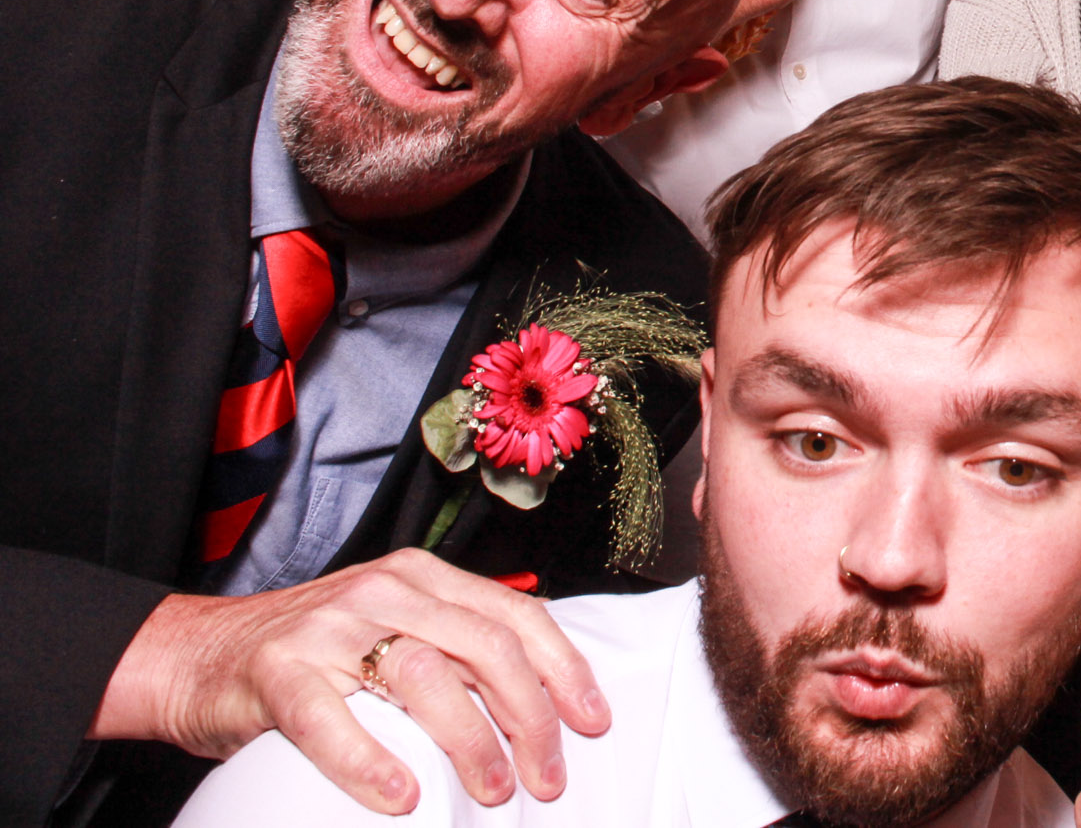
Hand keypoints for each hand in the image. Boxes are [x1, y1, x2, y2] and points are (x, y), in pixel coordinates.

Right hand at [93, 549, 606, 814]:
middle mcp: (383, 591)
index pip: (515, 615)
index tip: (592, 721)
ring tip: (494, 791)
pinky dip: (370, 760)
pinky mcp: (275, 670)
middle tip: (547, 776)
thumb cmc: (310, 654)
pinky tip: (401, 796)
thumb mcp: (393, 630)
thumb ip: (455, 648)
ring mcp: (328, 627)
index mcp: (421, 578)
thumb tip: (539, 700)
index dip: (563, 669)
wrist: (194, 653)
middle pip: (484, 645)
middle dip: (530, 715)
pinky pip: (330, 719)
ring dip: (470, 739)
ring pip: (423, 675)